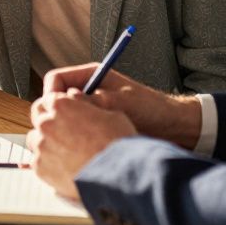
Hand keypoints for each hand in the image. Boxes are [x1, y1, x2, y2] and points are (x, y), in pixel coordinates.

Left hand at [27, 90, 136, 199]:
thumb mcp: (110, 113)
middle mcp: (47, 123)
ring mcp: (41, 146)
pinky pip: (38, 161)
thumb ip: (88, 106)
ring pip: (35, 139)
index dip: (57, 105)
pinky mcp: (40, 168)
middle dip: (48, 119)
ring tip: (65, 152)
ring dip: (46, 141)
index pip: (49, 98)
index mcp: (62, 105)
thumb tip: (81, 104)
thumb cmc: (117, 143)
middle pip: (38, 115)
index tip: (63, 112)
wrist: (116, 176)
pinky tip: (64, 167)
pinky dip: (48, 163)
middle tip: (62, 129)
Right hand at [42, 64, 201, 147]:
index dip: (52, 94)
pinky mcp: (95, 128)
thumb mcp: (120, 101)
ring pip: (65, 119)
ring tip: (78, 140)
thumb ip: (93, 100)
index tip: (54, 110)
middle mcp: (87, 91)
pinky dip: (76, 140)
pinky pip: (76, 132)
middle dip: (56, 114)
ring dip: (67, 129)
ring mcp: (90, 110)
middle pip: (56, 100)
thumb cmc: (151, 109)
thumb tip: (67, 101)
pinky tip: (84, 149)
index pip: (57, 80)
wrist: (173, 128)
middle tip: (63, 129)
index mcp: (91, 76)